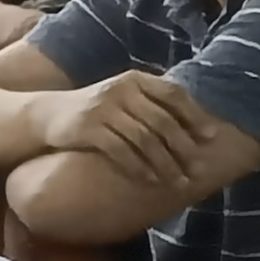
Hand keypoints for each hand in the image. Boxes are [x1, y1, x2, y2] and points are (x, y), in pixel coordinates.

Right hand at [43, 69, 216, 192]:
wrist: (48, 114)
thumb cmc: (98, 111)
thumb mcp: (124, 98)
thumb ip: (154, 105)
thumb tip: (201, 128)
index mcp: (134, 79)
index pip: (173, 94)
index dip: (195, 115)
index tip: (211, 137)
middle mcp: (120, 90)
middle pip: (162, 121)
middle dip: (183, 148)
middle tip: (197, 169)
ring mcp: (102, 108)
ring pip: (144, 139)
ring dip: (165, 164)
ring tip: (177, 181)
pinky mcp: (87, 128)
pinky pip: (120, 151)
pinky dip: (139, 167)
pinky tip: (150, 180)